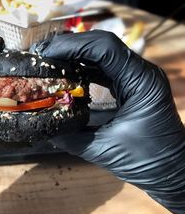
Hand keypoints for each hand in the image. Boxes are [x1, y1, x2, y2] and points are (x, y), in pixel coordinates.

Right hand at [31, 30, 184, 213]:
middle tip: (41, 54)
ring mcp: (136, 76)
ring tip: (48, 60)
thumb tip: (40, 126)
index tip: (45, 54)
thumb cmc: (146, 161)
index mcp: (141, 82)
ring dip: (74, 54)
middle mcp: (141, 72)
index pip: (104, 48)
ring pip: (101, 52)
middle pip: (102, 44)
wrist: (172, 169)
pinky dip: (81, 67)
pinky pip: (102, 67)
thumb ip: (70, 137)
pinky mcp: (129, 84)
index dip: (72, 46)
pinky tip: (63, 72)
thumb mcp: (104, 150)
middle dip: (69, 46)